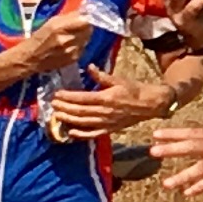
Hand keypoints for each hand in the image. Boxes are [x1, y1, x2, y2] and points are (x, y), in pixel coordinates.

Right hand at [0, 15, 88, 81]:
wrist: (30, 58)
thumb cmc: (39, 37)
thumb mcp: (51, 22)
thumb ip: (68, 17)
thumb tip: (82, 12)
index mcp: (59, 27)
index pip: (85, 21)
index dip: (86, 18)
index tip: (84, 17)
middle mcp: (67, 39)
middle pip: (88, 30)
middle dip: (85, 27)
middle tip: (78, 27)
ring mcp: (72, 50)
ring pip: (86, 39)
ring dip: (82, 36)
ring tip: (72, 36)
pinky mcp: (74, 59)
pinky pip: (83, 48)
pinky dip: (79, 45)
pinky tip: (70, 45)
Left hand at [48, 77, 173, 139]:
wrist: (150, 104)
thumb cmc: (134, 90)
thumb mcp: (119, 79)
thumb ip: (102, 76)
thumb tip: (89, 67)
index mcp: (106, 98)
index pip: (81, 98)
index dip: (67, 97)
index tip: (56, 94)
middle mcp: (104, 112)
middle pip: (79, 111)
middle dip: (64, 108)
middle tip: (52, 104)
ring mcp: (107, 122)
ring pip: (83, 122)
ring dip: (68, 119)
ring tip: (56, 115)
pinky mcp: (110, 129)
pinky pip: (93, 134)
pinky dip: (81, 135)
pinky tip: (71, 132)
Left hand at [151, 122, 202, 195]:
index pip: (191, 132)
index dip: (173, 134)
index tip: (156, 134)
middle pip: (190, 148)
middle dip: (170, 149)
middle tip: (152, 151)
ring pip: (199, 168)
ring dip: (181, 176)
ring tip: (166, 184)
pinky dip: (200, 187)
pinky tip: (188, 193)